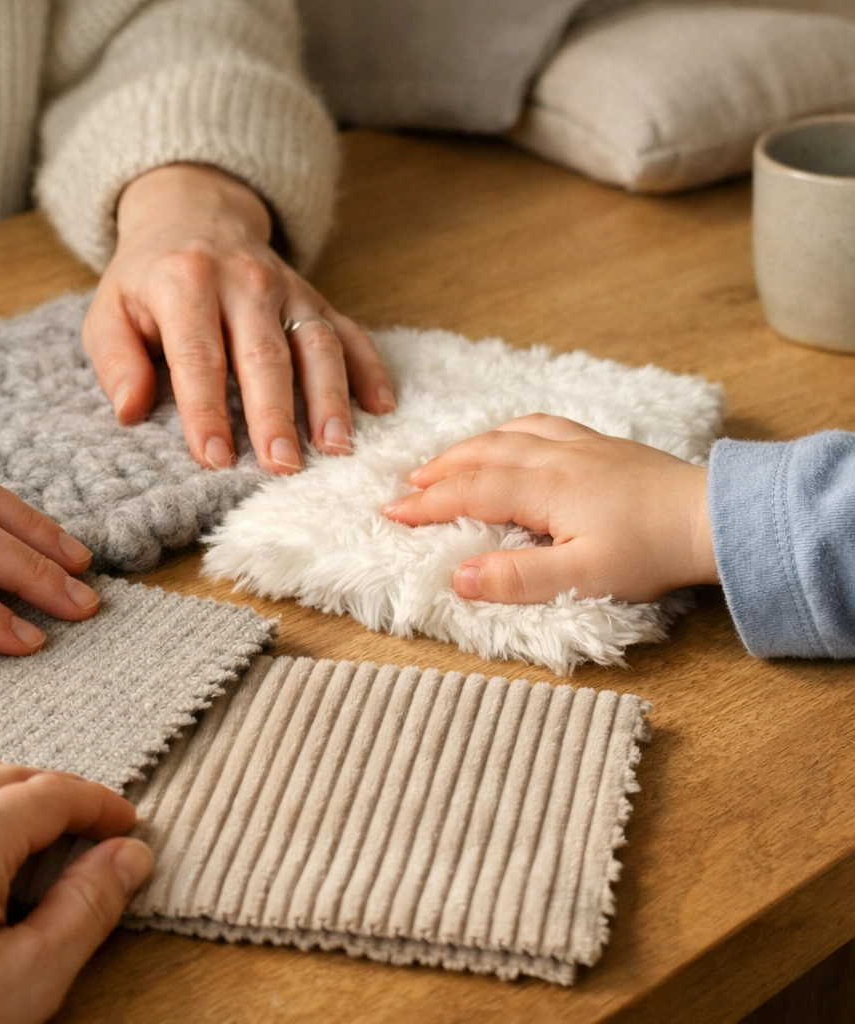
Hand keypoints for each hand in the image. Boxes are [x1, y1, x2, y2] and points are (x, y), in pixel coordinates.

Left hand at [84, 163, 394, 473]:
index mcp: (184, 283)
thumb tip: (130, 411)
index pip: (198, 355)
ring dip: (329, 398)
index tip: (214, 459)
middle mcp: (243, 281)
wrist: (194, 214)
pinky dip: (370, 368)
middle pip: (265, 355)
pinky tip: (381, 407)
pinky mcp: (317, 298)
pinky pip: (350, 332)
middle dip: (275, 414)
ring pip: (316, 344)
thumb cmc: (148, 280)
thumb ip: (117, 360)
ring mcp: (288, 288)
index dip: (207, 410)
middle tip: (282, 465)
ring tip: (336, 447)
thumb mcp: (110, 310)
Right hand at [382, 414, 717, 603]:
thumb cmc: (650, 552)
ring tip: (443, 463)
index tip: (391, 514)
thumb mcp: (583, 577)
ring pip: (506, 435)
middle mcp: (553, 457)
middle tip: (406, 488)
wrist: (712, 517)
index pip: (469, 491)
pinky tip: (507, 437)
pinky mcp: (599, 443)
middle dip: (438, 471)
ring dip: (466, 448)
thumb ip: (518, 579)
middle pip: (480, 456)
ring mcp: (577, 444)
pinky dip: (507, 430)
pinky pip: (539, 424)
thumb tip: (458, 577)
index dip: (427, 504)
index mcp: (543, 488)